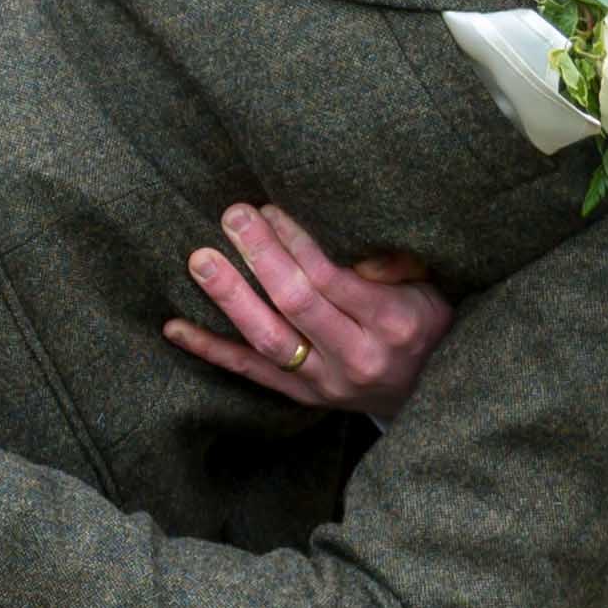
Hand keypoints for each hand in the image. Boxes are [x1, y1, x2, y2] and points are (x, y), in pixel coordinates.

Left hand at [165, 203, 451, 417]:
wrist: (429, 394)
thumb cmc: (428, 323)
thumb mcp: (433, 288)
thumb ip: (399, 265)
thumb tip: (355, 249)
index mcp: (393, 322)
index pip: (332, 279)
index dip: (296, 243)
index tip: (270, 210)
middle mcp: (357, 357)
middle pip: (296, 303)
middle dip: (261, 256)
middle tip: (232, 216)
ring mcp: (325, 382)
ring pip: (268, 341)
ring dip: (230, 298)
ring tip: (200, 260)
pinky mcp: (302, 397)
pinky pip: (250, 373)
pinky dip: (211, 350)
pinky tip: (175, 327)